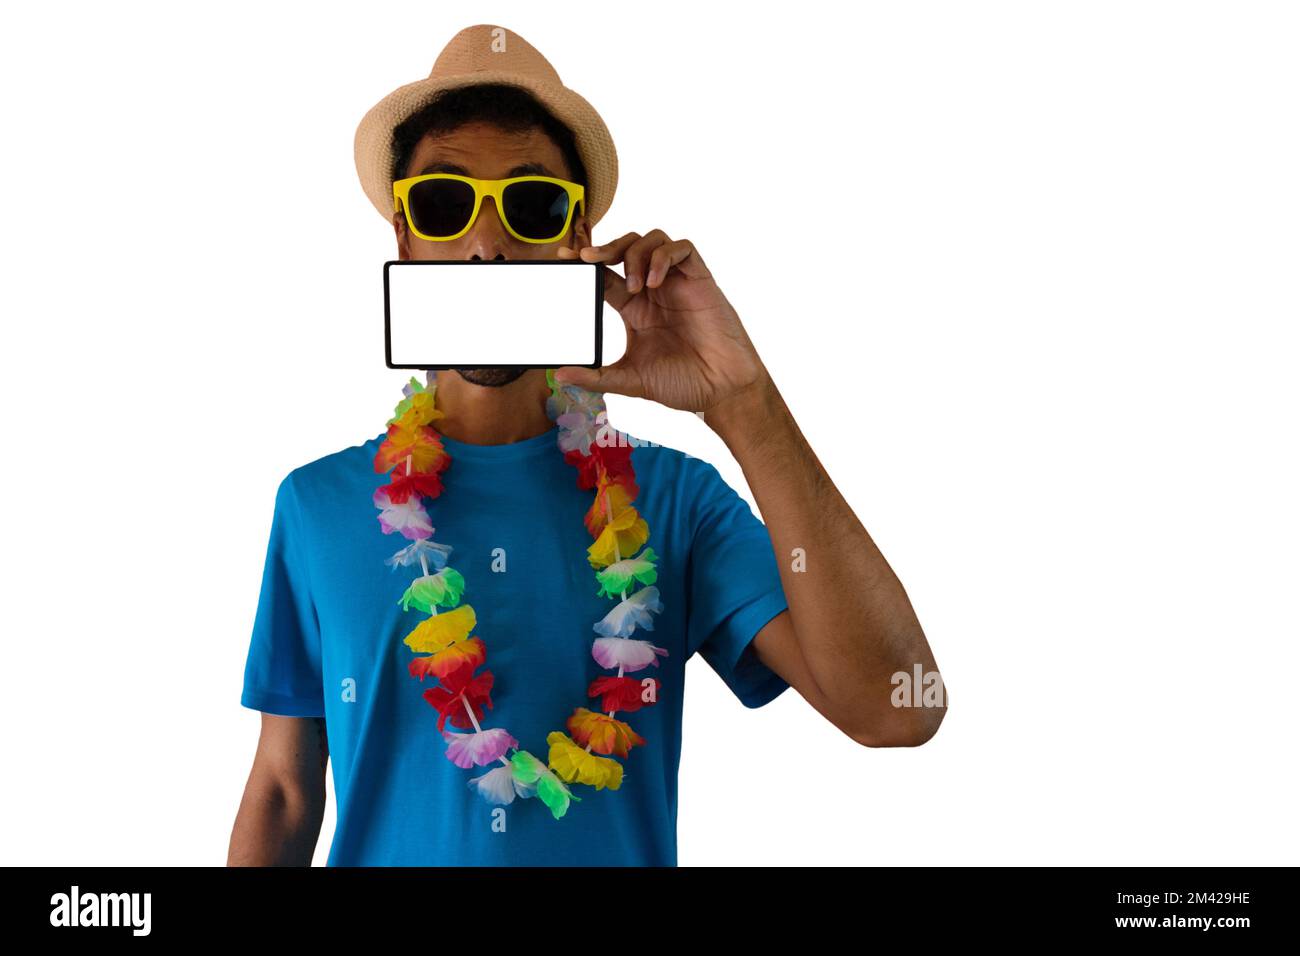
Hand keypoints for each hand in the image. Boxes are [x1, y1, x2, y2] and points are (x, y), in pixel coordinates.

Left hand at [554, 230, 770, 415]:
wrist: (721, 390)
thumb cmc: (682, 383)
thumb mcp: (630, 380)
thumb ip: (596, 377)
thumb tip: (559, 375)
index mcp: (634, 309)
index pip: (604, 274)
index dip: (585, 262)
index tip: (563, 257)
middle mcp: (653, 290)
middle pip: (625, 247)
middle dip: (605, 247)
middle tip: (587, 258)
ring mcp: (677, 283)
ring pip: (652, 240)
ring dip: (635, 255)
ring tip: (635, 286)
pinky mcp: (700, 279)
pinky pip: (682, 248)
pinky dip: (664, 257)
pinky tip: (655, 283)